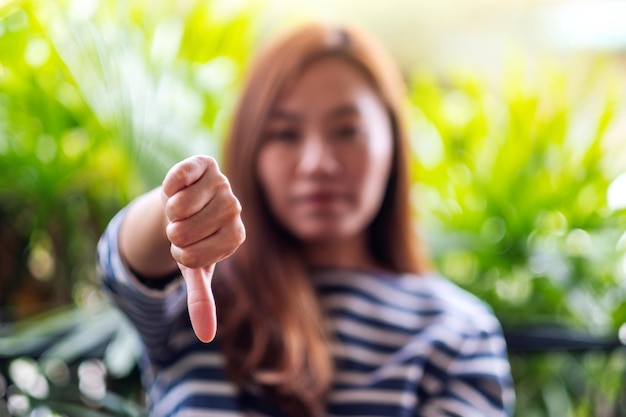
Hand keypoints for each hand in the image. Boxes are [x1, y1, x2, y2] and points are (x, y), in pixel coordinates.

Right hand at [161, 155, 244, 341]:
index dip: (180, 253)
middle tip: (180, 226)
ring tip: (178, 208)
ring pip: (180, 206)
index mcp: (235, 236)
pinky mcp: (205, 164)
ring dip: (168, 211)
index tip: (186, 246)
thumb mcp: (194, 270)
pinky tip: (174, 188)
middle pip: (185, 231)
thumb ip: (201, 299)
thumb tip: (206, 337)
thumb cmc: (190, 239)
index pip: (194, 256)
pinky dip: (168, 185)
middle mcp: (234, 208)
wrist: (181, 204)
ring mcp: (222, 184)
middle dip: (173, 233)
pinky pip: (179, 176)